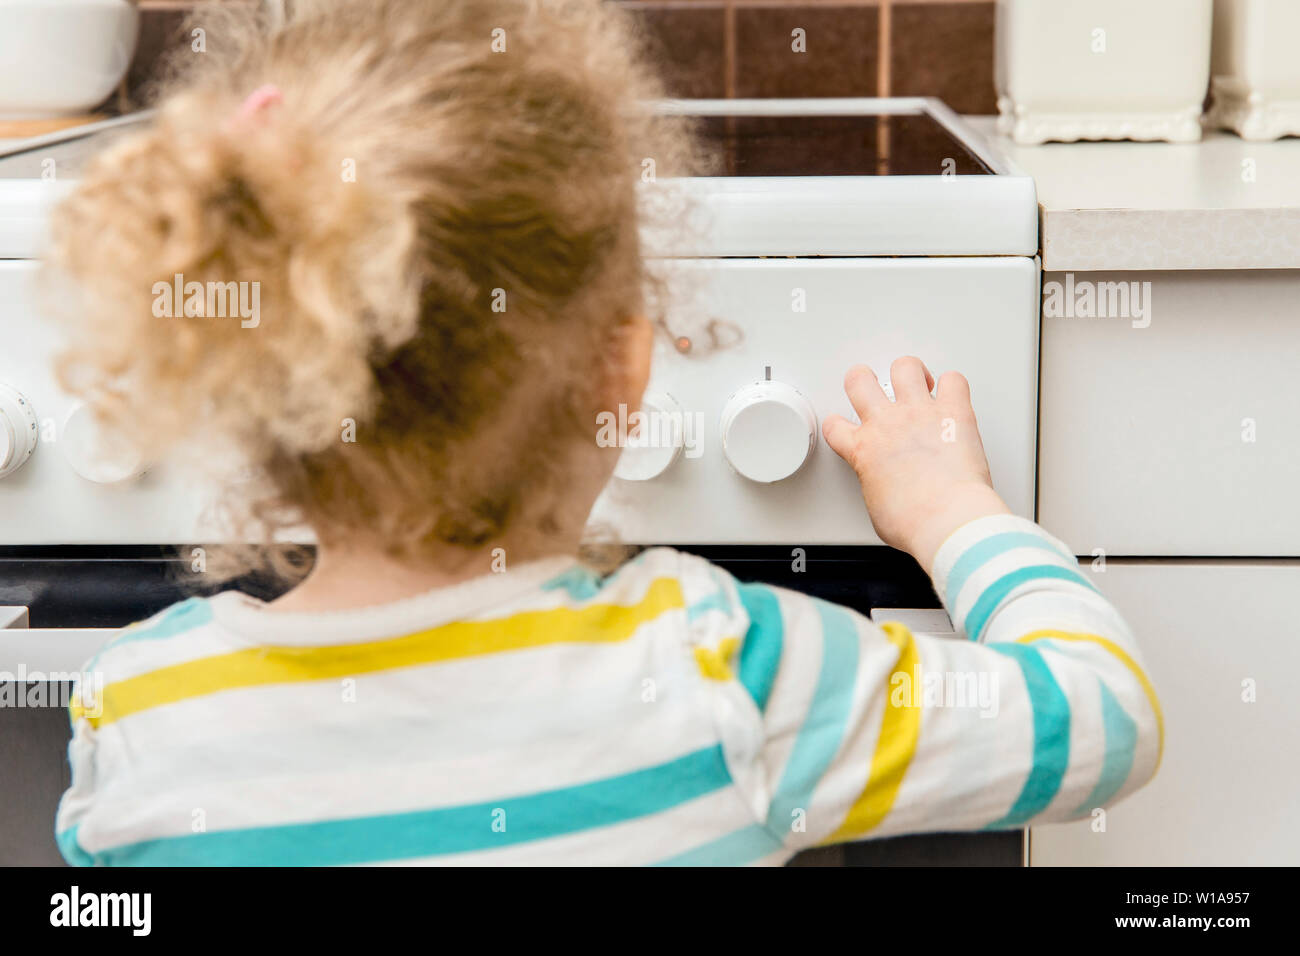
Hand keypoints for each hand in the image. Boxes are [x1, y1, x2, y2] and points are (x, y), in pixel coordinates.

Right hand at [822, 356, 1009, 573]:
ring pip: (904, 367)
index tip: (846, 427)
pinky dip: (953, 385)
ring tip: (918, 383)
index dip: (838, 424)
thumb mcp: (877, 511)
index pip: (834, 425)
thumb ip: (876, 488)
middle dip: (864, 380)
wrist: (946, 520)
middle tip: (874, 388)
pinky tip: (952, 395)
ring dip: (909, 373)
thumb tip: (887, 491)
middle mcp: (886, 424)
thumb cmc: (914, 522)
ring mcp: (919, 413)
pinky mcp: (954, 411)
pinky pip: (953, 380)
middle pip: (859, 379)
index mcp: (862, 450)